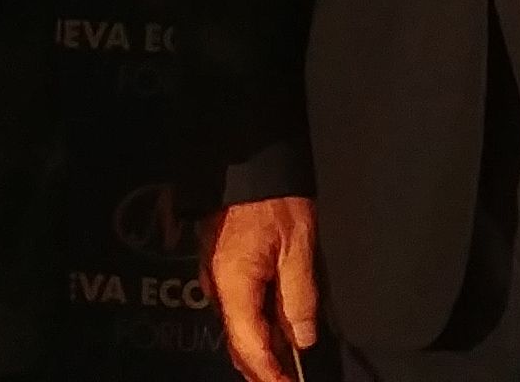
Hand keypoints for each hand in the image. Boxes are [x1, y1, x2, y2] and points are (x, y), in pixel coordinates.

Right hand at [208, 195, 320, 381]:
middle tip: (290, 381)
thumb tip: (303, 339)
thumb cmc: (274, 198)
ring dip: (261, 351)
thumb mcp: (298, 246)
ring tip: (288, 365)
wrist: (248, 160)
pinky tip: (278, 333)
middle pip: (238, 344)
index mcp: (234, 286)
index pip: (251, 347)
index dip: (270, 376)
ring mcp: (216, 279)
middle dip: (263, 370)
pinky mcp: (221, 269)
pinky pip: (237, 311)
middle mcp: (217, 288)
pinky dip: (256, 329)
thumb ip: (300, 297)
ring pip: (237, 329)